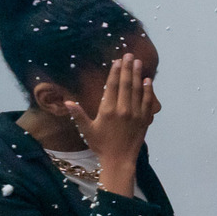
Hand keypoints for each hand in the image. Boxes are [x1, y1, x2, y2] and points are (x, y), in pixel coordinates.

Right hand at [66, 54, 158, 169]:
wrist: (119, 160)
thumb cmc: (101, 145)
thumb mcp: (86, 130)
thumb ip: (78, 115)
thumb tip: (68, 101)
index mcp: (108, 110)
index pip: (112, 86)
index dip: (115, 72)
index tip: (117, 61)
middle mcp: (123, 110)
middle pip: (126, 85)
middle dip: (127, 68)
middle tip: (129, 55)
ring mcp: (136, 114)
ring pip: (137, 91)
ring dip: (137, 75)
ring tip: (138, 63)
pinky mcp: (145, 120)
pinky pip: (147, 102)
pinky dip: (148, 91)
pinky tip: (148, 81)